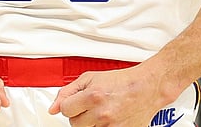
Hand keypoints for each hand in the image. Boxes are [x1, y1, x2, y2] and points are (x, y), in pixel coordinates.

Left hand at [50, 66, 172, 126]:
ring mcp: (111, 125)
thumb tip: (53, 108)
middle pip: (75, 124)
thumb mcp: (91, 78)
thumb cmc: (122, 81)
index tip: (77, 103)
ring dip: (91, 123)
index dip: (70, 105)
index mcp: (92, 96)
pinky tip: (109, 119)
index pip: (66, 110)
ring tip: (101, 113)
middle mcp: (101, 113)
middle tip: (91, 108)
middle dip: (80, 116)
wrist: (147, 87)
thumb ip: (68, 91)